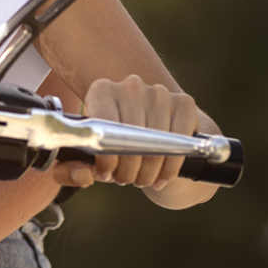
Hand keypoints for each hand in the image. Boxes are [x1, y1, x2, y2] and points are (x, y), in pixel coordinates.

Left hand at [84, 75, 200, 189]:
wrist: (146, 123)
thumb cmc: (113, 137)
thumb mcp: (93, 146)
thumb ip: (83, 161)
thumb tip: (93, 174)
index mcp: (102, 90)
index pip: (104, 130)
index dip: (107, 159)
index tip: (107, 174)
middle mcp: (131, 86)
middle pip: (132, 140)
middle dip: (128, 170)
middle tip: (126, 180)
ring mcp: (160, 93)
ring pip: (156, 145)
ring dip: (149, 172)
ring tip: (141, 179)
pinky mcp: (184, 103)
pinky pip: (180, 143)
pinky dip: (171, 167)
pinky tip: (161, 176)